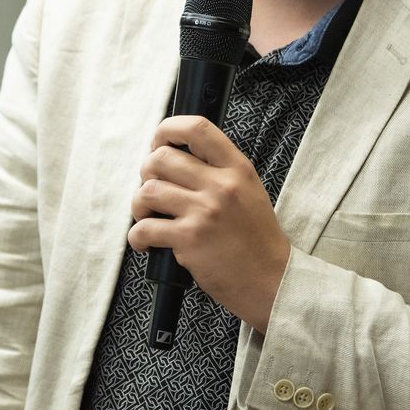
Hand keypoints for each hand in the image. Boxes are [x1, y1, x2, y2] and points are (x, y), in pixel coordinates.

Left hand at [128, 115, 290, 332]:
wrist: (272, 280)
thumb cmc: (257, 240)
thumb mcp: (248, 191)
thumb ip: (219, 171)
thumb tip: (176, 158)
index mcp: (237, 168)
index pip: (197, 128)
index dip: (167, 129)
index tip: (158, 142)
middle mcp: (220, 185)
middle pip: (161, 159)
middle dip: (146, 173)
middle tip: (153, 189)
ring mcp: (204, 211)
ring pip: (148, 191)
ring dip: (139, 205)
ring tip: (147, 216)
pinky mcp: (189, 239)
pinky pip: (144, 228)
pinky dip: (137, 236)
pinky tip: (145, 241)